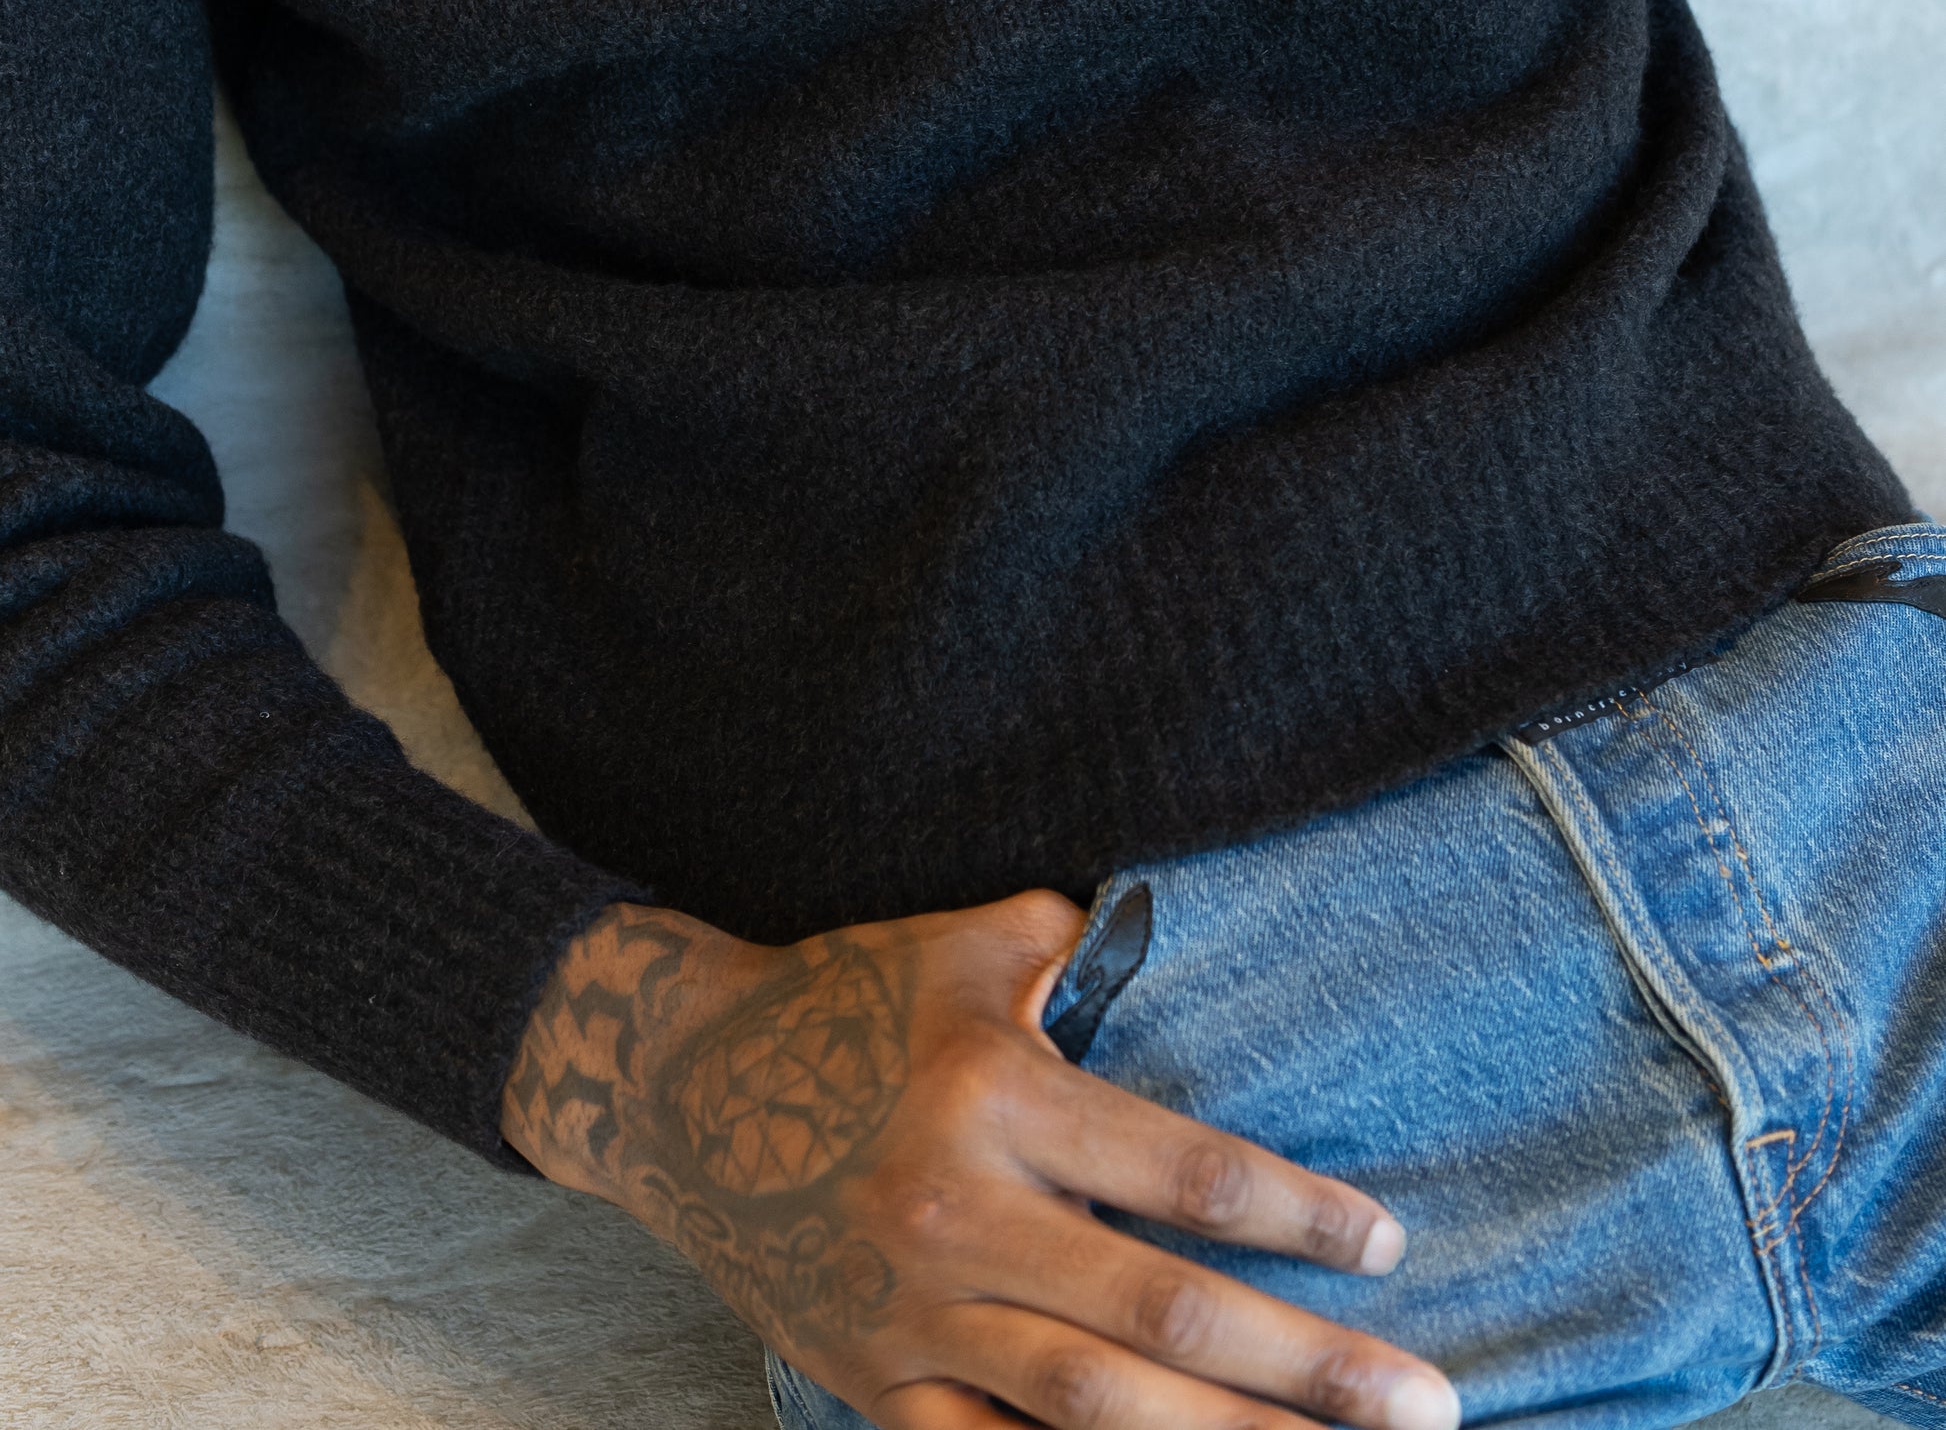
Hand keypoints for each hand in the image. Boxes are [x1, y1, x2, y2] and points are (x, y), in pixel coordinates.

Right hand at [504, 890, 1459, 1429]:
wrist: (675, 1088)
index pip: (1180, 1172)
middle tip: (1429, 1407)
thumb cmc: (843, 999)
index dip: (1295, 1216)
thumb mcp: (958, 944)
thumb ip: (1074, 943)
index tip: (1386, 1246)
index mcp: (994, 1098)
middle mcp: (960, 1216)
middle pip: (1163, 1315)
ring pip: (1096, 1413)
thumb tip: (1177, 928)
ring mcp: (914, 1319)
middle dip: (1309, 1373)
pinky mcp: (873, 1386)